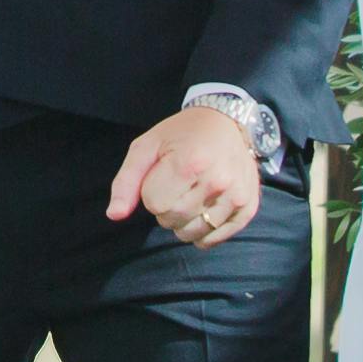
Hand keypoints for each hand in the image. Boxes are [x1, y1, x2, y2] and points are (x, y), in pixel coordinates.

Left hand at [106, 99, 262, 249]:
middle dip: (165, 207)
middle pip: (172, 220)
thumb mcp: (146, 147)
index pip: (154, 203)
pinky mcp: (248, 208)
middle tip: (176, 185)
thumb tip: (114, 215)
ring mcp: (236, 196)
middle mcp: (217, 181)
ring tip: (190, 195)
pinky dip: (203, 232)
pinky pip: (214, 239)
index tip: (162, 175)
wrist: (226, 122)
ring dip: (183, 221)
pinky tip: (204, 209)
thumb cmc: (180, 135)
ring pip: (192, 233)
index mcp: (189, 163)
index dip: (151, 191)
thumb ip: (126, 181)